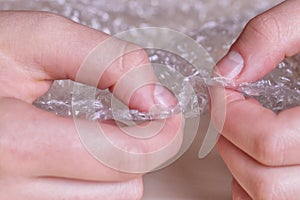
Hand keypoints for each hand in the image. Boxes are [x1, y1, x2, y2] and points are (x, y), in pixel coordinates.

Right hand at [0, 11, 182, 198]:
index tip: (166, 114)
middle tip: (126, 123)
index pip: (120, 158)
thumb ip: (106, 61)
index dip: (158, 135)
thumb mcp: (34, 41)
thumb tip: (154, 99)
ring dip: (112, 170)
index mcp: (11, 145)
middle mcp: (8, 194)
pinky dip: (91, 184)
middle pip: (122, 189)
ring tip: (91, 139)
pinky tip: (73, 159)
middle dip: (134, 151)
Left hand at [213, 1, 299, 198]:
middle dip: (230, 142)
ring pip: (266, 198)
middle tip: (230, 113)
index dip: (230, 115)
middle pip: (264, 181)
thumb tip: (229, 70)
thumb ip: (269, 36)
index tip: (223, 93)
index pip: (268, 142)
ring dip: (238, 166)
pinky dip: (250, 184)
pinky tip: (254, 155)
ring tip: (242, 132)